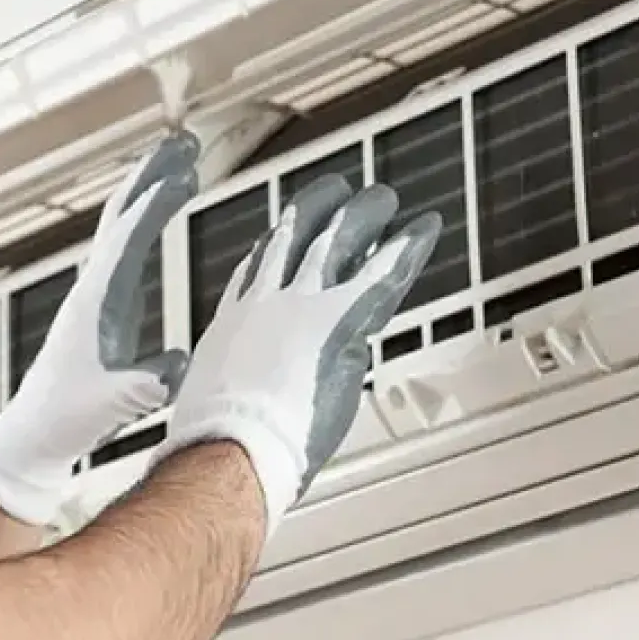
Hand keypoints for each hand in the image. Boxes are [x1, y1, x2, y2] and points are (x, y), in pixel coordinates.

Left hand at [0, 130, 201, 525]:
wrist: (35, 433)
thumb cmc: (68, 419)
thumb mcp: (113, 405)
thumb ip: (141, 385)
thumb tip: (175, 368)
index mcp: (95, 303)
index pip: (127, 239)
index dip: (155, 203)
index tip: (185, 171)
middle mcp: (90, 286)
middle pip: (121, 214)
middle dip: (153, 175)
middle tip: (186, 141)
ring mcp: (93, 291)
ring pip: (120, 224)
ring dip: (147, 188)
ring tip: (180, 158)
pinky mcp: (99, 302)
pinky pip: (122, 244)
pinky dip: (141, 216)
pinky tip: (153, 209)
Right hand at [152, 175, 440, 537]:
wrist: (226, 446)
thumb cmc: (218, 440)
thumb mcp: (214, 399)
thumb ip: (241, 382)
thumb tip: (257, 391)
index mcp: (233, 320)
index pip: (256, 268)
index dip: (273, 244)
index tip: (284, 228)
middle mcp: (266, 299)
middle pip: (294, 239)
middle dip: (318, 211)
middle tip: (336, 193)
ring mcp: (303, 304)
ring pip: (339, 242)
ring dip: (364, 215)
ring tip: (382, 198)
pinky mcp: (340, 319)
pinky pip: (383, 273)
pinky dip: (407, 246)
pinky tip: (424, 228)